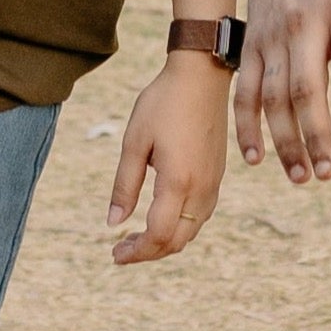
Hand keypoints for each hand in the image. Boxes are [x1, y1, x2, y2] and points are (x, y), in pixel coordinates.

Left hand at [107, 60, 230, 263]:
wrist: (202, 76)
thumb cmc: (163, 103)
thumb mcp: (134, 142)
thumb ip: (125, 185)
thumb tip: (113, 223)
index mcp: (178, 181)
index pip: (158, 235)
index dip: (135, 251)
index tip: (114, 254)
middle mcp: (201, 188)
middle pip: (176, 241)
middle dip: (148, 252)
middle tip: (120, 250)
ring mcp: (213, 184)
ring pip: (191, 232)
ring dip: (164, 242)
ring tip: (135, 236)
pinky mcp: (217, 176)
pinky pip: (200, 216)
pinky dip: (179, 228)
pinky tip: (160, 217)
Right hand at [238, 0, 330, 184]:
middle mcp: (303, 25)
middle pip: (305, 86)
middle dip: (315, 134)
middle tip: (329, 173)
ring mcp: (271, 38)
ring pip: (271, 96)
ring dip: (284, 140)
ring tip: (303, 177)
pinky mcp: (250, 46)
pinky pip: (244, 91)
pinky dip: (246, 126)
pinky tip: (256, 159)